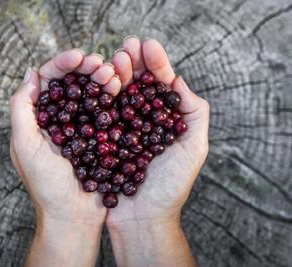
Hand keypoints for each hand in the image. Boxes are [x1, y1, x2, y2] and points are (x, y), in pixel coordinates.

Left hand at [9, 49, 120, 265]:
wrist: (73, 217)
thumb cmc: (46, 186)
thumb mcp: (24, 146)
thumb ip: (21, 109)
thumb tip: (32, 74)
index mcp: (39, 118)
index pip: (49, 80)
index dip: (63, 63)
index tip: (80, 56)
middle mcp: (60, 119)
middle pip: (73, 83)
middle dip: (86, 68)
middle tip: (101, 64)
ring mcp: (82, 128)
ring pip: (91, 93)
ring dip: (101, 79)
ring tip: (113, 74)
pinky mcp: (100, 138)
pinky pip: (106, 111)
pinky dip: (113, 97)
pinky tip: (121, 89)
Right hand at [106, 36, 208, 266]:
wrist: (142, 219)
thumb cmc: (171, 187)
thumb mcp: (194, 149)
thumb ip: (194, 113)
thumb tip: (177, 80)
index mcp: (164, 119)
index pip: (160, 85)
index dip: (156, 63)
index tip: (148, 45)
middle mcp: (141, 120)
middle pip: (137, 84)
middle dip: (133, 63)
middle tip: (126, 46)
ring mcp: (120, 129)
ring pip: (117, 94)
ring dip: (115, 74)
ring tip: (112, 61)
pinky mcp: (101, 140)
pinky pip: (99, 114)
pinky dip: (98, 97)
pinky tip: (97, 82)